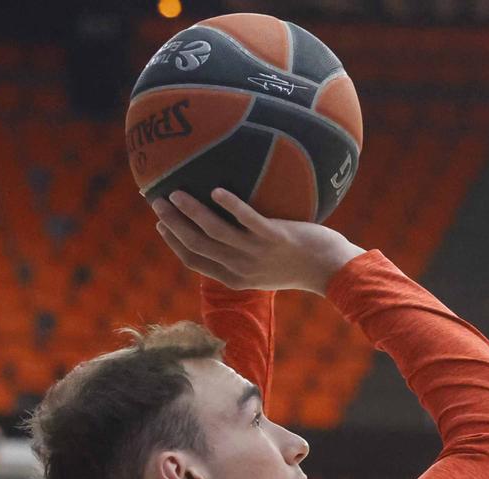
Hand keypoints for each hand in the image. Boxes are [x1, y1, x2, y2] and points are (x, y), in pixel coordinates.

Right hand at [151, 189, 362, 294]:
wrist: (330, 269)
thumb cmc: (297, 263)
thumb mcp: (263, 267)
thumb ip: (241, 254)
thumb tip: (223, 226)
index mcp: (235, 278)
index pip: (194, 260)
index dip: (173, 243)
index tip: (160, 224)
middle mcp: (241, 268)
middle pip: (197, 245)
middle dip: (173, 224)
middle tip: (157, 202)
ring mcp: (257, 253)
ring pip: (215, 232)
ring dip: (192, 211)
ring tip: (176, 192)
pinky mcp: (275, 238)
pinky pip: (247, 220)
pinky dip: (230, 206)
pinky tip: (217, 190)